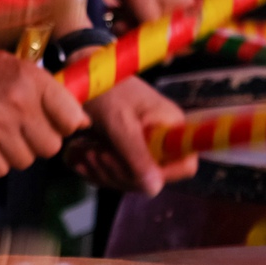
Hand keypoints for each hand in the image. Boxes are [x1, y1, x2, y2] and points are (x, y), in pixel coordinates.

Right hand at [0, 41, 85, 178]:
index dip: (63, 126)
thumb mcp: (15, 65)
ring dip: (15, 154)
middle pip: (50, 147)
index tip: (52, 124)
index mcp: (33, 79)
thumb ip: (45, 92)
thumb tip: (79, 122)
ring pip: (25, 161)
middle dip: (38, 143)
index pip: (71, 119)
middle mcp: (19, 102)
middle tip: (23, 132)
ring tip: (0, 137)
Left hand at [67, 77, 196, 195]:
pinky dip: (96, 170)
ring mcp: (143, 146)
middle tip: (96, 156)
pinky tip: (80, 158)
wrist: (82, 76)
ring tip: (85, 152)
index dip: (163, 175)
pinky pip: (115, 173)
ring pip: (131, 179)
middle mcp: (162, 140)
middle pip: (152, 178)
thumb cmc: (105, 90)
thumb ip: (137, 154)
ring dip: (104, 172)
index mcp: (172, 128)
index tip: (133, 171)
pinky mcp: (124, 151)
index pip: (185, 165)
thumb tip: (155, 188)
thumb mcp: (120, 123)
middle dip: (120, 173)